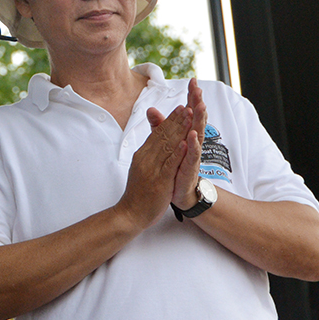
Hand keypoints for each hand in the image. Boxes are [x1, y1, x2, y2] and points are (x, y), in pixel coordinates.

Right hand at [116, 105, 192, 230]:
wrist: (130, 213)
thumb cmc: (138, 193)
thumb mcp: (141, 168)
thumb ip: (148, 153)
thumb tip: (153, 139)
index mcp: (142, 155)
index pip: (157, 134)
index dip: (170, 121)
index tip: (179, 109)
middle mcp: (146, 158)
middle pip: (163, 136)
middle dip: (176, 120)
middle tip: (186, 106)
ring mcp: (152, 169)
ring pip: (167, 146)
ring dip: (179, 130)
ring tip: (188, 117)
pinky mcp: (160, 181)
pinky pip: (170, 164)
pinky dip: (178, 152)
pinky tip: (185, 143)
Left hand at [146, 79, 206, 209]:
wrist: (176, 193)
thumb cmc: (173, 166)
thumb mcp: (164, 143)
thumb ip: (159, 126)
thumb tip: (151, 109)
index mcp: (185, 135)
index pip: (189, 112)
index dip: (191, 97)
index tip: (193, 80)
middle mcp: (191, 143)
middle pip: (195, 119)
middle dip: (197, 103)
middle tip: (199, 88)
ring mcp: (192, 155)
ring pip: (197, 135)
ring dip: (199, 120)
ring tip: (200, 106)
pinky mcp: (189, 169)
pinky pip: (192, 157)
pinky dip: (192, 146)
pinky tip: (192, 137)